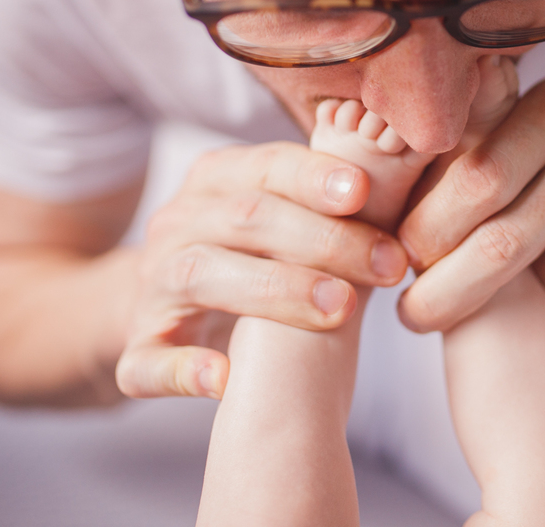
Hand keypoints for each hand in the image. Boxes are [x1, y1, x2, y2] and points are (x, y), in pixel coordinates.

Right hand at [114, 141, 409, 397]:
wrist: (163, 312)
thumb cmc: (252, 258)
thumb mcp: (283, 219)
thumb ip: (332, 203)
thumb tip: (407, 178)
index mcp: (215, 182)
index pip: (267, 166)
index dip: (315, 175)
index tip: (365, 191)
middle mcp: (177, 224)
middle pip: (246, 217)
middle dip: (323, 239)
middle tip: (386, 266)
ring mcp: (152, 286)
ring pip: (201, 274)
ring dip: (275, 290)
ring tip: (340, 308)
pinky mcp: (137, 349)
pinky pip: (146, 361)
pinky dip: (184, 371)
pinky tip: (224, 379)